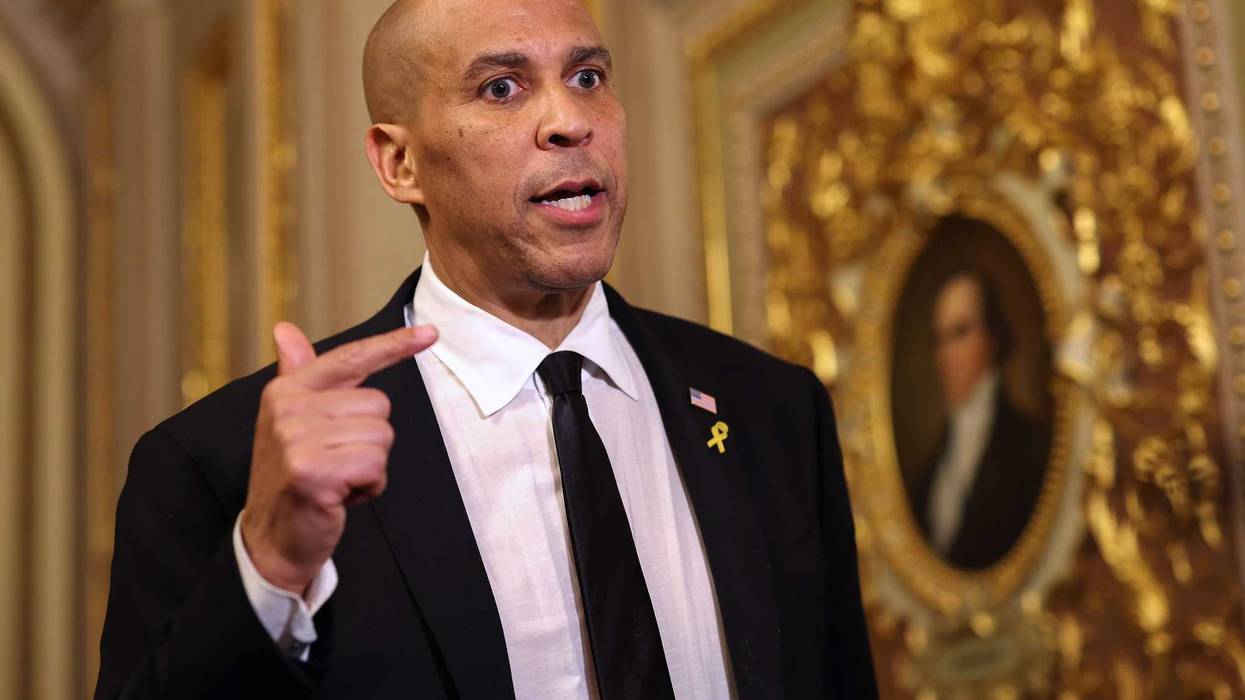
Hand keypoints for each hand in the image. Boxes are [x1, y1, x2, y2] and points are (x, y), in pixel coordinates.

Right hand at [240, 322, 437, 595]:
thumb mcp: (291, 423)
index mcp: (286, 390)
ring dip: (370, 467)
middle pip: (378, 405)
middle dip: (370, 441)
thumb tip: (285, 330)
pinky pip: (375, 465)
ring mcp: (296, 440)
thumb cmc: (293, 479)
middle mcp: (288, 409)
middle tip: (335, 465)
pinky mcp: (312, 471)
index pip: (349, 358)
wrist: (271, 540)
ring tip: (337, 481)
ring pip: (382, 436)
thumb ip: (298, 375)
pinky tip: (340, 497)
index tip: (431, 333)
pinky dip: (369, 486)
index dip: (393, 345)